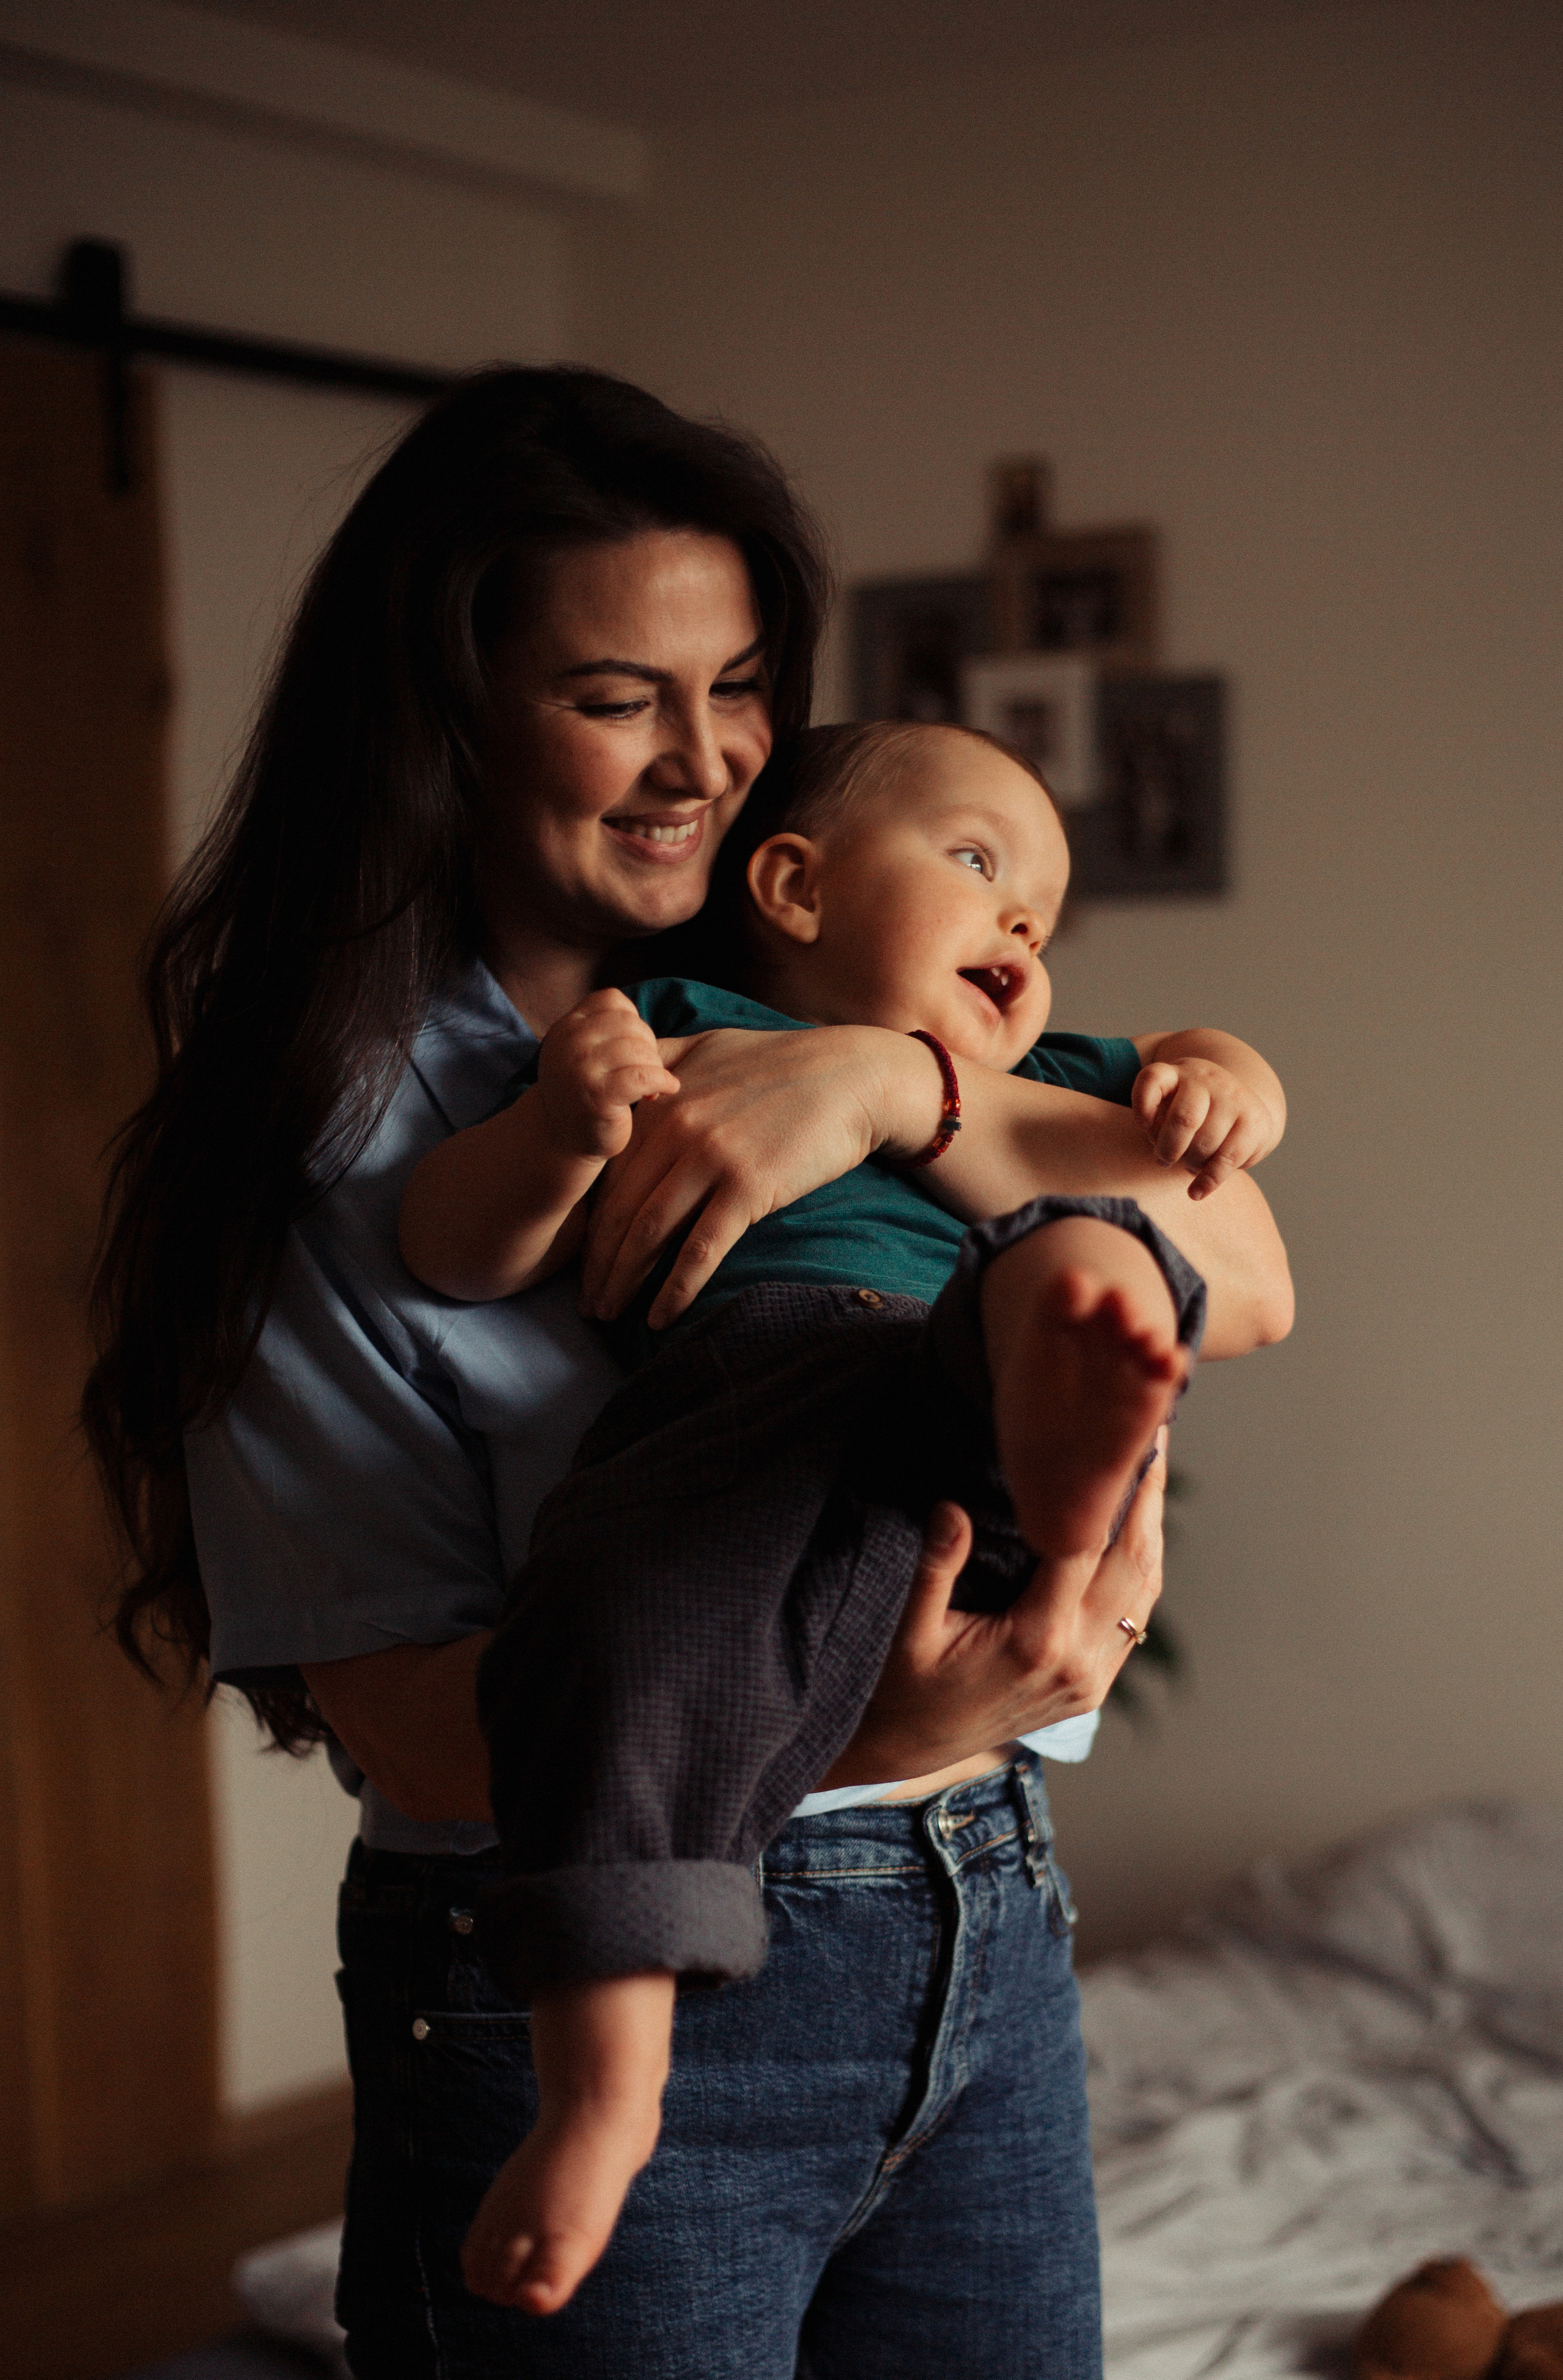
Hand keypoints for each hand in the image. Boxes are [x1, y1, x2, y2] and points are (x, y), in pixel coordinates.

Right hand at [536, 989, 681, 1163]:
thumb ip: (604, 1032)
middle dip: (648, 1046)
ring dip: (656, 1067)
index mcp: (565, 1028)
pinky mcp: (599, 1095)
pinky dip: (663, 1082)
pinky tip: (666, 1090)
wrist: (561, 1141)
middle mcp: (569, 1043)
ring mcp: (581, 1068)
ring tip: (652, 1086)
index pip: (611, 1000)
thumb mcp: (583, 1054)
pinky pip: (645, 1076)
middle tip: (648, 1071)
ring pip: (640, 1050)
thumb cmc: (583, 1095)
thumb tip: (647, 1029)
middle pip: (630, 1024)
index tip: (635, 1047)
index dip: (632, 1020)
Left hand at [579, 1023, 936, 1327]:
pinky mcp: (749, 1186)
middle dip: (596, 1265)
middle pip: (620, 1210)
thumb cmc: (780, 1063)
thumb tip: (623, 1078)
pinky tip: (660, 1319)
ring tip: (608, 1316)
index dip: (588, 1225)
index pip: (606, 1175)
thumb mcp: (707, 1046)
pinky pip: (701, 1248)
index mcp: (659, 1102)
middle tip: (585, 1305)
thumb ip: (657, 1062)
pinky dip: (676, 1288)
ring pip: (649, 1233)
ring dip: (623, 1282)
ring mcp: (711, 1158)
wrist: (851, 1075)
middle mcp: (675, 1129)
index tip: (579, 1262)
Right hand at [824, 1433, 1166, 1784]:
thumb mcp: (906, 1629)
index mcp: (1035, 1641)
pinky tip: (1137, 1526)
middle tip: (1152, 1431)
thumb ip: (933, 1568)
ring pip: (1145, 1589)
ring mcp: (1092, 1678)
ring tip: (1150, 1466)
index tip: (1113, 1436)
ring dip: (1152, 1526)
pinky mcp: (1094, 1685)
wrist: (908, 1749)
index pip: (1084, 1547)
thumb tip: (951, 1507)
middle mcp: (1078, 1662)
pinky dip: (1143, 1565)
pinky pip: (1136, 1616)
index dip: (1103, 1488)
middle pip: (1133, 1563)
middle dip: (1146, 1495)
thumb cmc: (899, 1687)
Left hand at [1132, 1057, 1281, 1200]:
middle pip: (1184, 1119)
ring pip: (1205, 1143)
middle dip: (1168, 1149)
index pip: (1152, 1079)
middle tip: (1163, 1160)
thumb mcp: (1169, 1106)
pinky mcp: (1254, 1120)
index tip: (1142, 1127)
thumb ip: (1155, 1120)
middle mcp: (1204, 1078)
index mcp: (1176, 1073)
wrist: (1245, 1107)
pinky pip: (1227, 1159)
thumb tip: (1159, 1150)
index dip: (1142, 1105)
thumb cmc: (1194, 1114)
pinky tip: (1196, 1192)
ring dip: (1191, 1163)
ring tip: (1189, 1164)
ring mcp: (1232, 1096)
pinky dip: (1208, 1181)